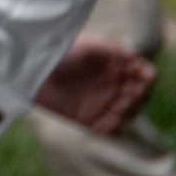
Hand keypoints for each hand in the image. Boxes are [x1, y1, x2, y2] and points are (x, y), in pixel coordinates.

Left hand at [35, 35, 154, 134]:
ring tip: (110, 113)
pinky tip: (98, 126)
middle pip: (143, 96)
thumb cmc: (57, 52)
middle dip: (137, 100)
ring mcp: (104, 101)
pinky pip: (112, 129)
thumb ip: (111, 49)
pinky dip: (110, 128)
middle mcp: (114, 83)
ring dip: (125, 115)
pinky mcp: (91, 118)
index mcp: (116, 64)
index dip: (146, 80)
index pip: (145, 74)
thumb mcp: (85, 45)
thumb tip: (135, 56)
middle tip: (121, 100)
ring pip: (131, 113)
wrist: (29, 70)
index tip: (137, 83)